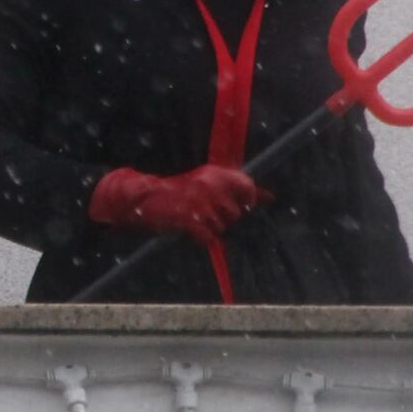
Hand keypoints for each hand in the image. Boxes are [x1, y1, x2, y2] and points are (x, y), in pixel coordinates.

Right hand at [87, 165, 261, 240]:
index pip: (247, 186)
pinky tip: (189, 228)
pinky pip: (208, 238)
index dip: (246, 199)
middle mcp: (211, 185)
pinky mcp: (190, 219)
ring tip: (192, 217)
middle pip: (235, 214)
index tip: (239, 203)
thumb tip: (270, 197)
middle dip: (222, 217)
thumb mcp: (208, 182)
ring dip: (208, 227)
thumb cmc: (178, 191)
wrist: (142, 197)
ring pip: (221, 227)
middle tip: (203, 210)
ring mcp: (200, 202)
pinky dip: (200, 237)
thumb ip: (239, 190)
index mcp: (216, 173)